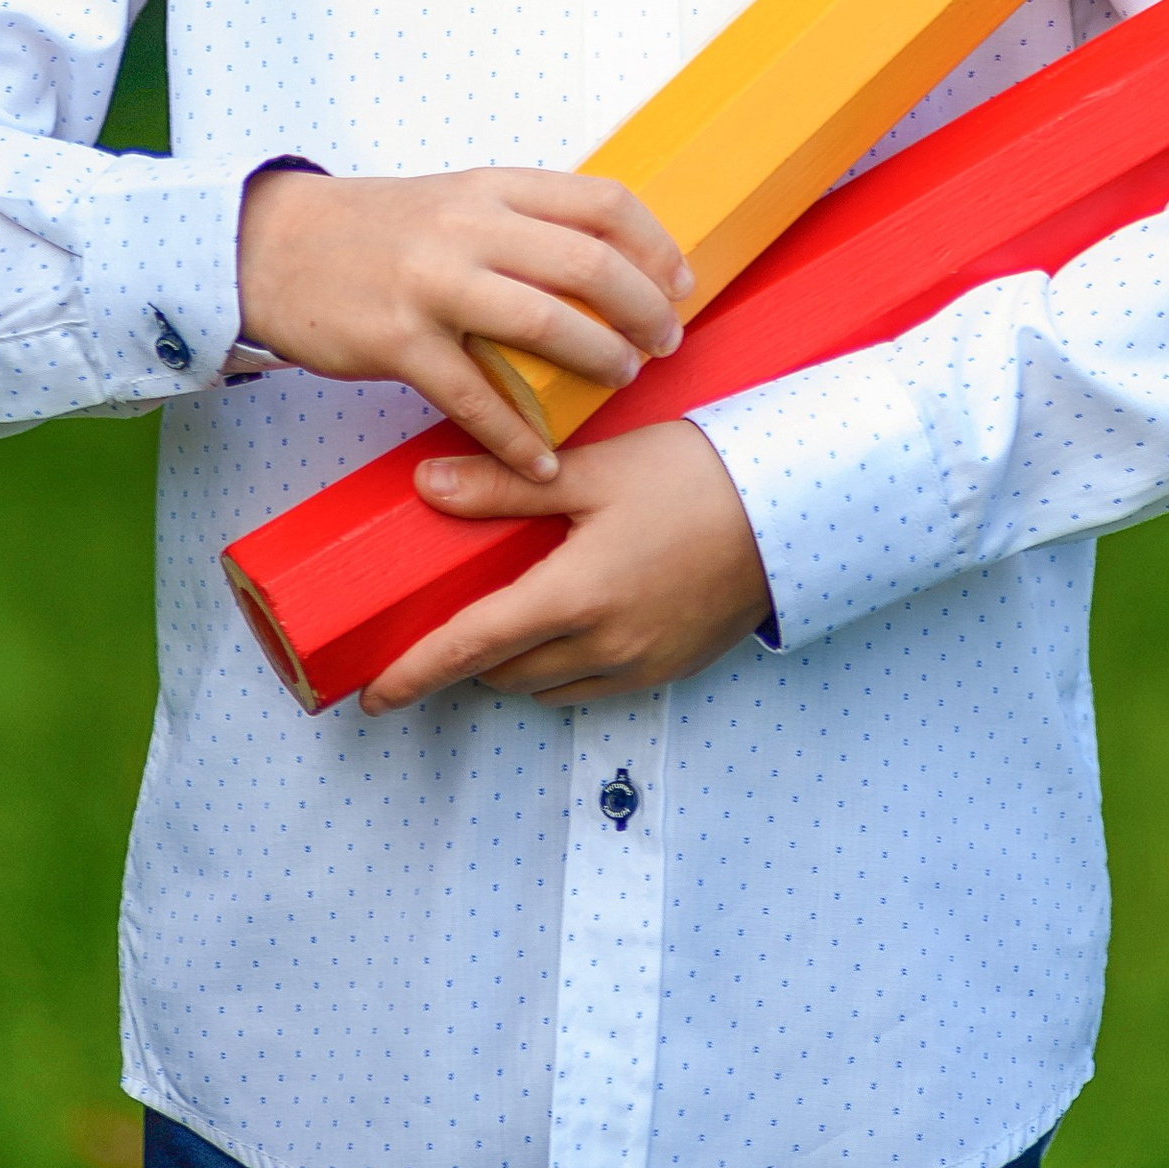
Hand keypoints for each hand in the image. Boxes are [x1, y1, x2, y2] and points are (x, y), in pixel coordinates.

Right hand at [236, 165, 690, 480]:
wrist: (273, 246)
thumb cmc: (378, 230)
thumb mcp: (455, 201)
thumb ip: (521, 221)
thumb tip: (606, 259)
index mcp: (492, 188)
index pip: (602, 202)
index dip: (655, 245)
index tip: (680, 283)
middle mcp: (469, 227)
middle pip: (587, 264)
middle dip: (642, 309)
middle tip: (664, 342)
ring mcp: (432, 284)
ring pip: (543, 323)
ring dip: (596, 359)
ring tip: (620, 379)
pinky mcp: (397, 341)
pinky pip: (473, 397)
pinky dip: (516, 437)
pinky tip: (540, 460)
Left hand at [360, 423, 772, 708]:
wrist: (794, 505)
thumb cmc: (694, 477)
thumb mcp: (594, 470)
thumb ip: (503, 485)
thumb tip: (426, 485)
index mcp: (575, 597)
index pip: (471, 647)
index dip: (416, 674)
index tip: (374, 697)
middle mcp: (604, 646)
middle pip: (505, 673)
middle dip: (467, 661)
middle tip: (442, 631)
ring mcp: (641, 665)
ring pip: (548, 686)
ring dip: (515, 666)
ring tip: (503, 622)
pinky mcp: (671, 669)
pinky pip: (594, 687)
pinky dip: (563, 669)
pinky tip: (566, 629)